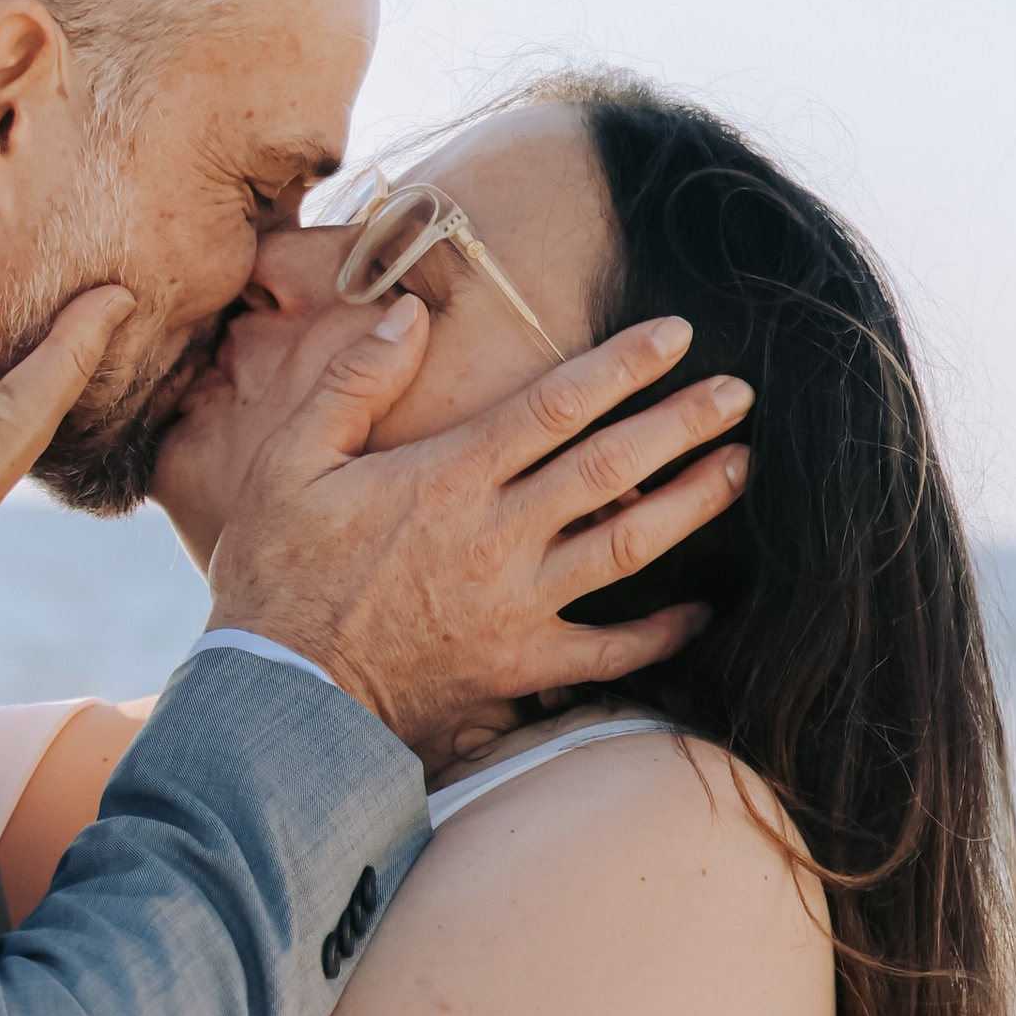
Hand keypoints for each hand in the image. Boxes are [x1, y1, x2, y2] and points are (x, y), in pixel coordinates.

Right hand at [206, 297, 751, 763]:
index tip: (676, 335)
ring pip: (627, 545)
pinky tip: (701, 612)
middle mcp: (498, 537)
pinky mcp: (520, 667)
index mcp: (448, 477)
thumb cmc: (275, 579)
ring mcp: (517, 606)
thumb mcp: (288, 464)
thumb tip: (410, 315)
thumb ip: (352, 383)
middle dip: (683, 422)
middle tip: (739, 393)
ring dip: (692, 504)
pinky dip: (662, 634)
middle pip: (613, 465)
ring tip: (740, 469)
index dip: (624, 364)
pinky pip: (610, 652)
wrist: (283, 701)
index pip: (557, 404)